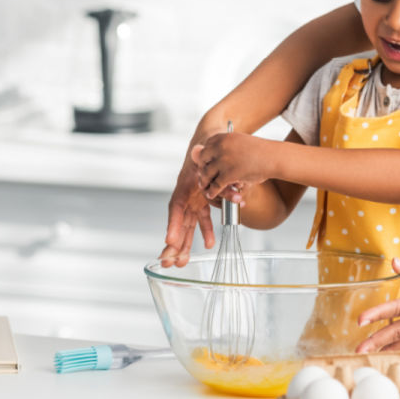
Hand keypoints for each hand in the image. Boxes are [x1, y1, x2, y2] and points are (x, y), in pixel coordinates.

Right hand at [159, 122, 228, 267]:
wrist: (213, 137)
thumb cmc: (209, 148)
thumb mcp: (210, 159)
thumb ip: (220, 178)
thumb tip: (231, 189)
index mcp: (185, 185)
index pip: (176, 208)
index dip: (172, 225)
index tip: (169, 241)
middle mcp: (186, 194)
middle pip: (178, 223)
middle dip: (174, 244)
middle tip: (169, 262)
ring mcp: (194, 198)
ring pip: (188, 225)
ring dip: (186, 243)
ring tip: (183, 262)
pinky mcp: (202, 200)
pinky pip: (203, 218)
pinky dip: (206, 230)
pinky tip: (208, 244)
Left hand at [196, 133, 270, 199]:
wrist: (272, 157)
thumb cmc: (258, 151)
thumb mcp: (239, 142)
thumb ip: (225, 146)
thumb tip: (204, 152)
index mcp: (223, 137)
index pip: (206, 147)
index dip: (205, 158)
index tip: (205, 164)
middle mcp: (220, 146)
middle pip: (203, 160)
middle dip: (202, 169)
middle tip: (202, 177)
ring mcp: (223, 160)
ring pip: (206, 174)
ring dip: (204, 182)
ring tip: (204, 186)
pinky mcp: (228, 174)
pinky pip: (215, 185)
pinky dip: (212, 191)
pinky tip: (212, 194)